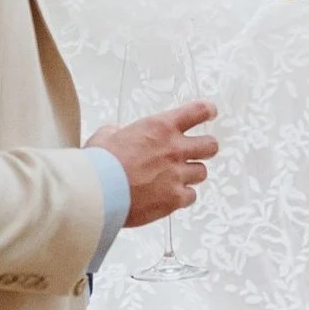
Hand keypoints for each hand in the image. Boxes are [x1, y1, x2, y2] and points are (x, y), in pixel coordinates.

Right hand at [86, 100, 219, 227]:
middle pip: (210, 145)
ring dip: (191, 174)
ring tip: (175, 177)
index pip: (198, 112)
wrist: (98, 192)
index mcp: (160, 128)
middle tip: (196, 152)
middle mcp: (174, 149)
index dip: (208, 111)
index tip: (210, 112)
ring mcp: (177, 175)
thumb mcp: (106, 136)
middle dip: (205, 148)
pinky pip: (191, 196)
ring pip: (202, 172)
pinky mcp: (175, 198)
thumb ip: (118, 131)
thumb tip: (117, 133)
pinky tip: (170, 196)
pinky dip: (183, 196)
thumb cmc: (100, 164)